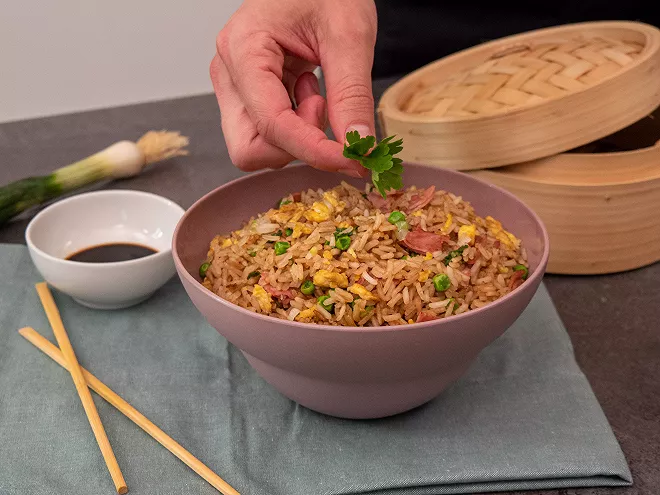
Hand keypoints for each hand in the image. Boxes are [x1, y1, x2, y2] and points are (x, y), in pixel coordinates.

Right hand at [210, 0, 376, 176]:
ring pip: (257, 147)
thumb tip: (359, 145)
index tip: (354, 159)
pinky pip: (268, 134)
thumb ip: (352, 95)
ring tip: (317, 93)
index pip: (272, 125)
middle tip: (324, 111)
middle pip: (249, 149)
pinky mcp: (249, 95)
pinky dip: (296, 127)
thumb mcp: (349, 35)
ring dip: (296, 136)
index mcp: (243, 49)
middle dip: (295, 147)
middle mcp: (229, 73)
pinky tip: (310, 92)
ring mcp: (236, 87)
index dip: (315, 151)